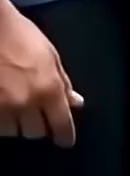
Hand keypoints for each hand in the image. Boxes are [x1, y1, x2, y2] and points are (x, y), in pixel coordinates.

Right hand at [0, 0, 81, 145]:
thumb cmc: (19, 34)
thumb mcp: (49, 55)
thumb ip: (62, 82)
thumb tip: (75, 103)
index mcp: (48, 89)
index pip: (62, 125)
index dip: (65, 136)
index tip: (64, 140)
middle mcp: (25, 102)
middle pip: (35, 132)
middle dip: (37, 125)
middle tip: (34, 113)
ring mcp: (0, 106)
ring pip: (12, 131)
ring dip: (15, 123)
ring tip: (13, 105)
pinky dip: (0, 119)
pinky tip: (1, 104)